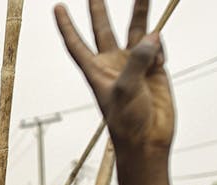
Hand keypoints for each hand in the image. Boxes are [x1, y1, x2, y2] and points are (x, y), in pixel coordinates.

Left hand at [56, 0, 172, 150]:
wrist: (148, 139)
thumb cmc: (127, 121)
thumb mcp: (125, 89)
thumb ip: (136, 60)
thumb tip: (151, 36)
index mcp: (95, 70)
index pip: (76, 43)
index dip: (66, 25)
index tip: (57, 7)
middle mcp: (112, 63)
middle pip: (103, 29)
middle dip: (99, 9)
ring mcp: (134, 64)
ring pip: (135, 30)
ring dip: (140, 12)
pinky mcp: (155, 68)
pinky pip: (157, 47)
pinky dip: (160, 50)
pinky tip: (160, 66)